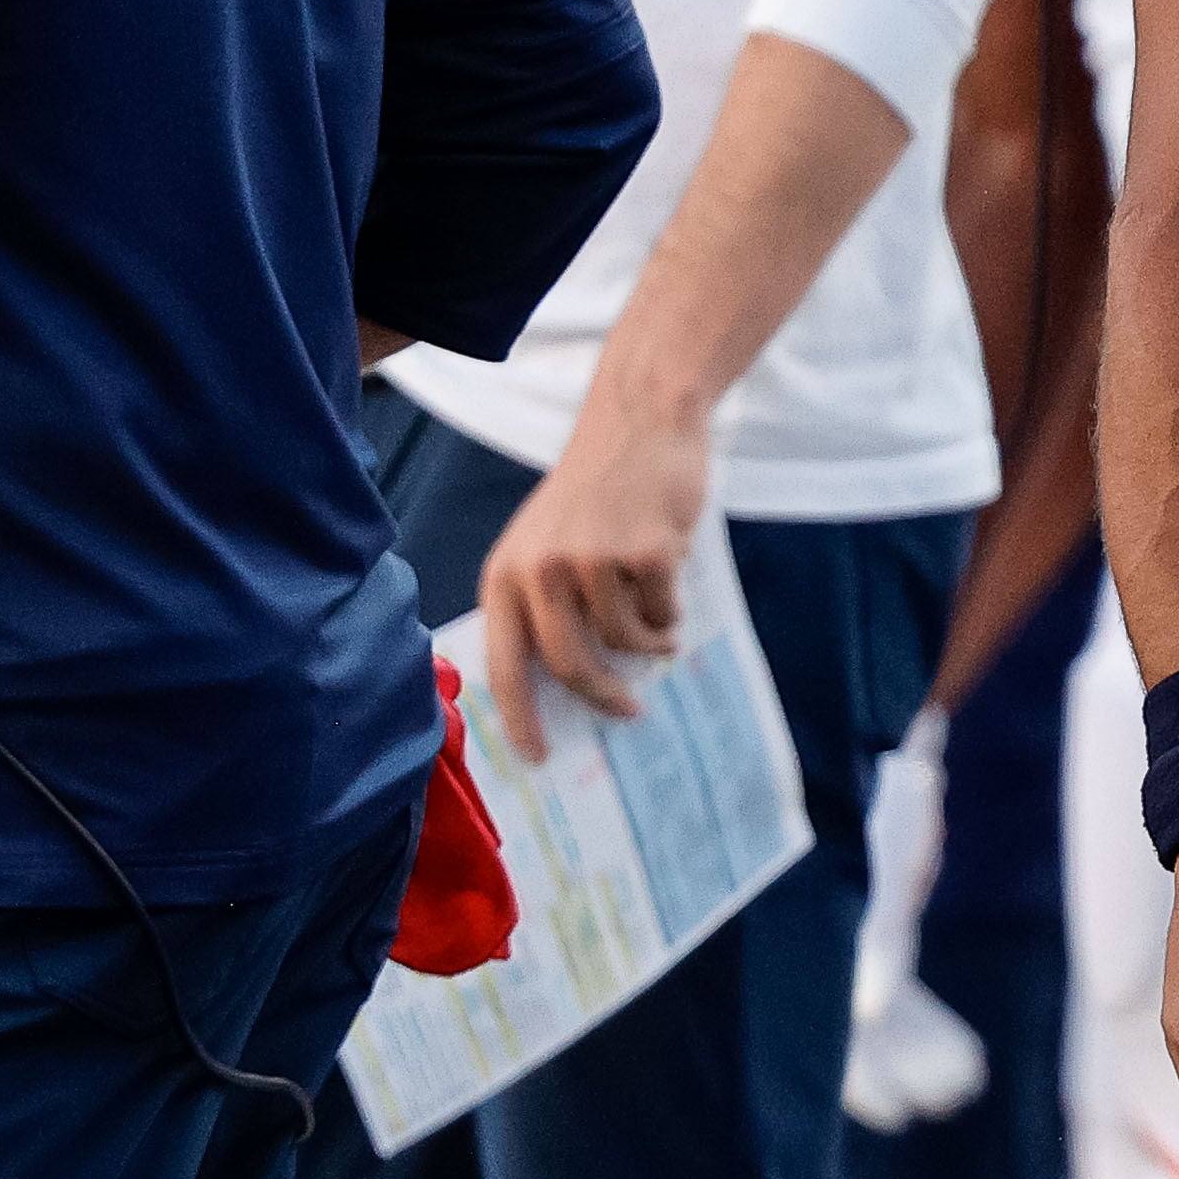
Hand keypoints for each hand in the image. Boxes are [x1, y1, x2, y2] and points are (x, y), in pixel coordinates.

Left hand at [478, 364, 711, 757]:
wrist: (640, 420)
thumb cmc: (596, 489)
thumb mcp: (545, 541)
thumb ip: (544, 602)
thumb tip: (567, 685)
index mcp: (507, 572)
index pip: (506, 664)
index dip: (521, 718)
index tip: (540, 758)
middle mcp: (542, 570)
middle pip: (572, 665)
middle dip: (604, 697)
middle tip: (628, 710)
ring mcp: (593, 560)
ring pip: (626, 639)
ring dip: (649, 640)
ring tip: (660, 623)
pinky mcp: (644, 551)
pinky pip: (663, 611)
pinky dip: (672, 607)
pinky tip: (669, 575)